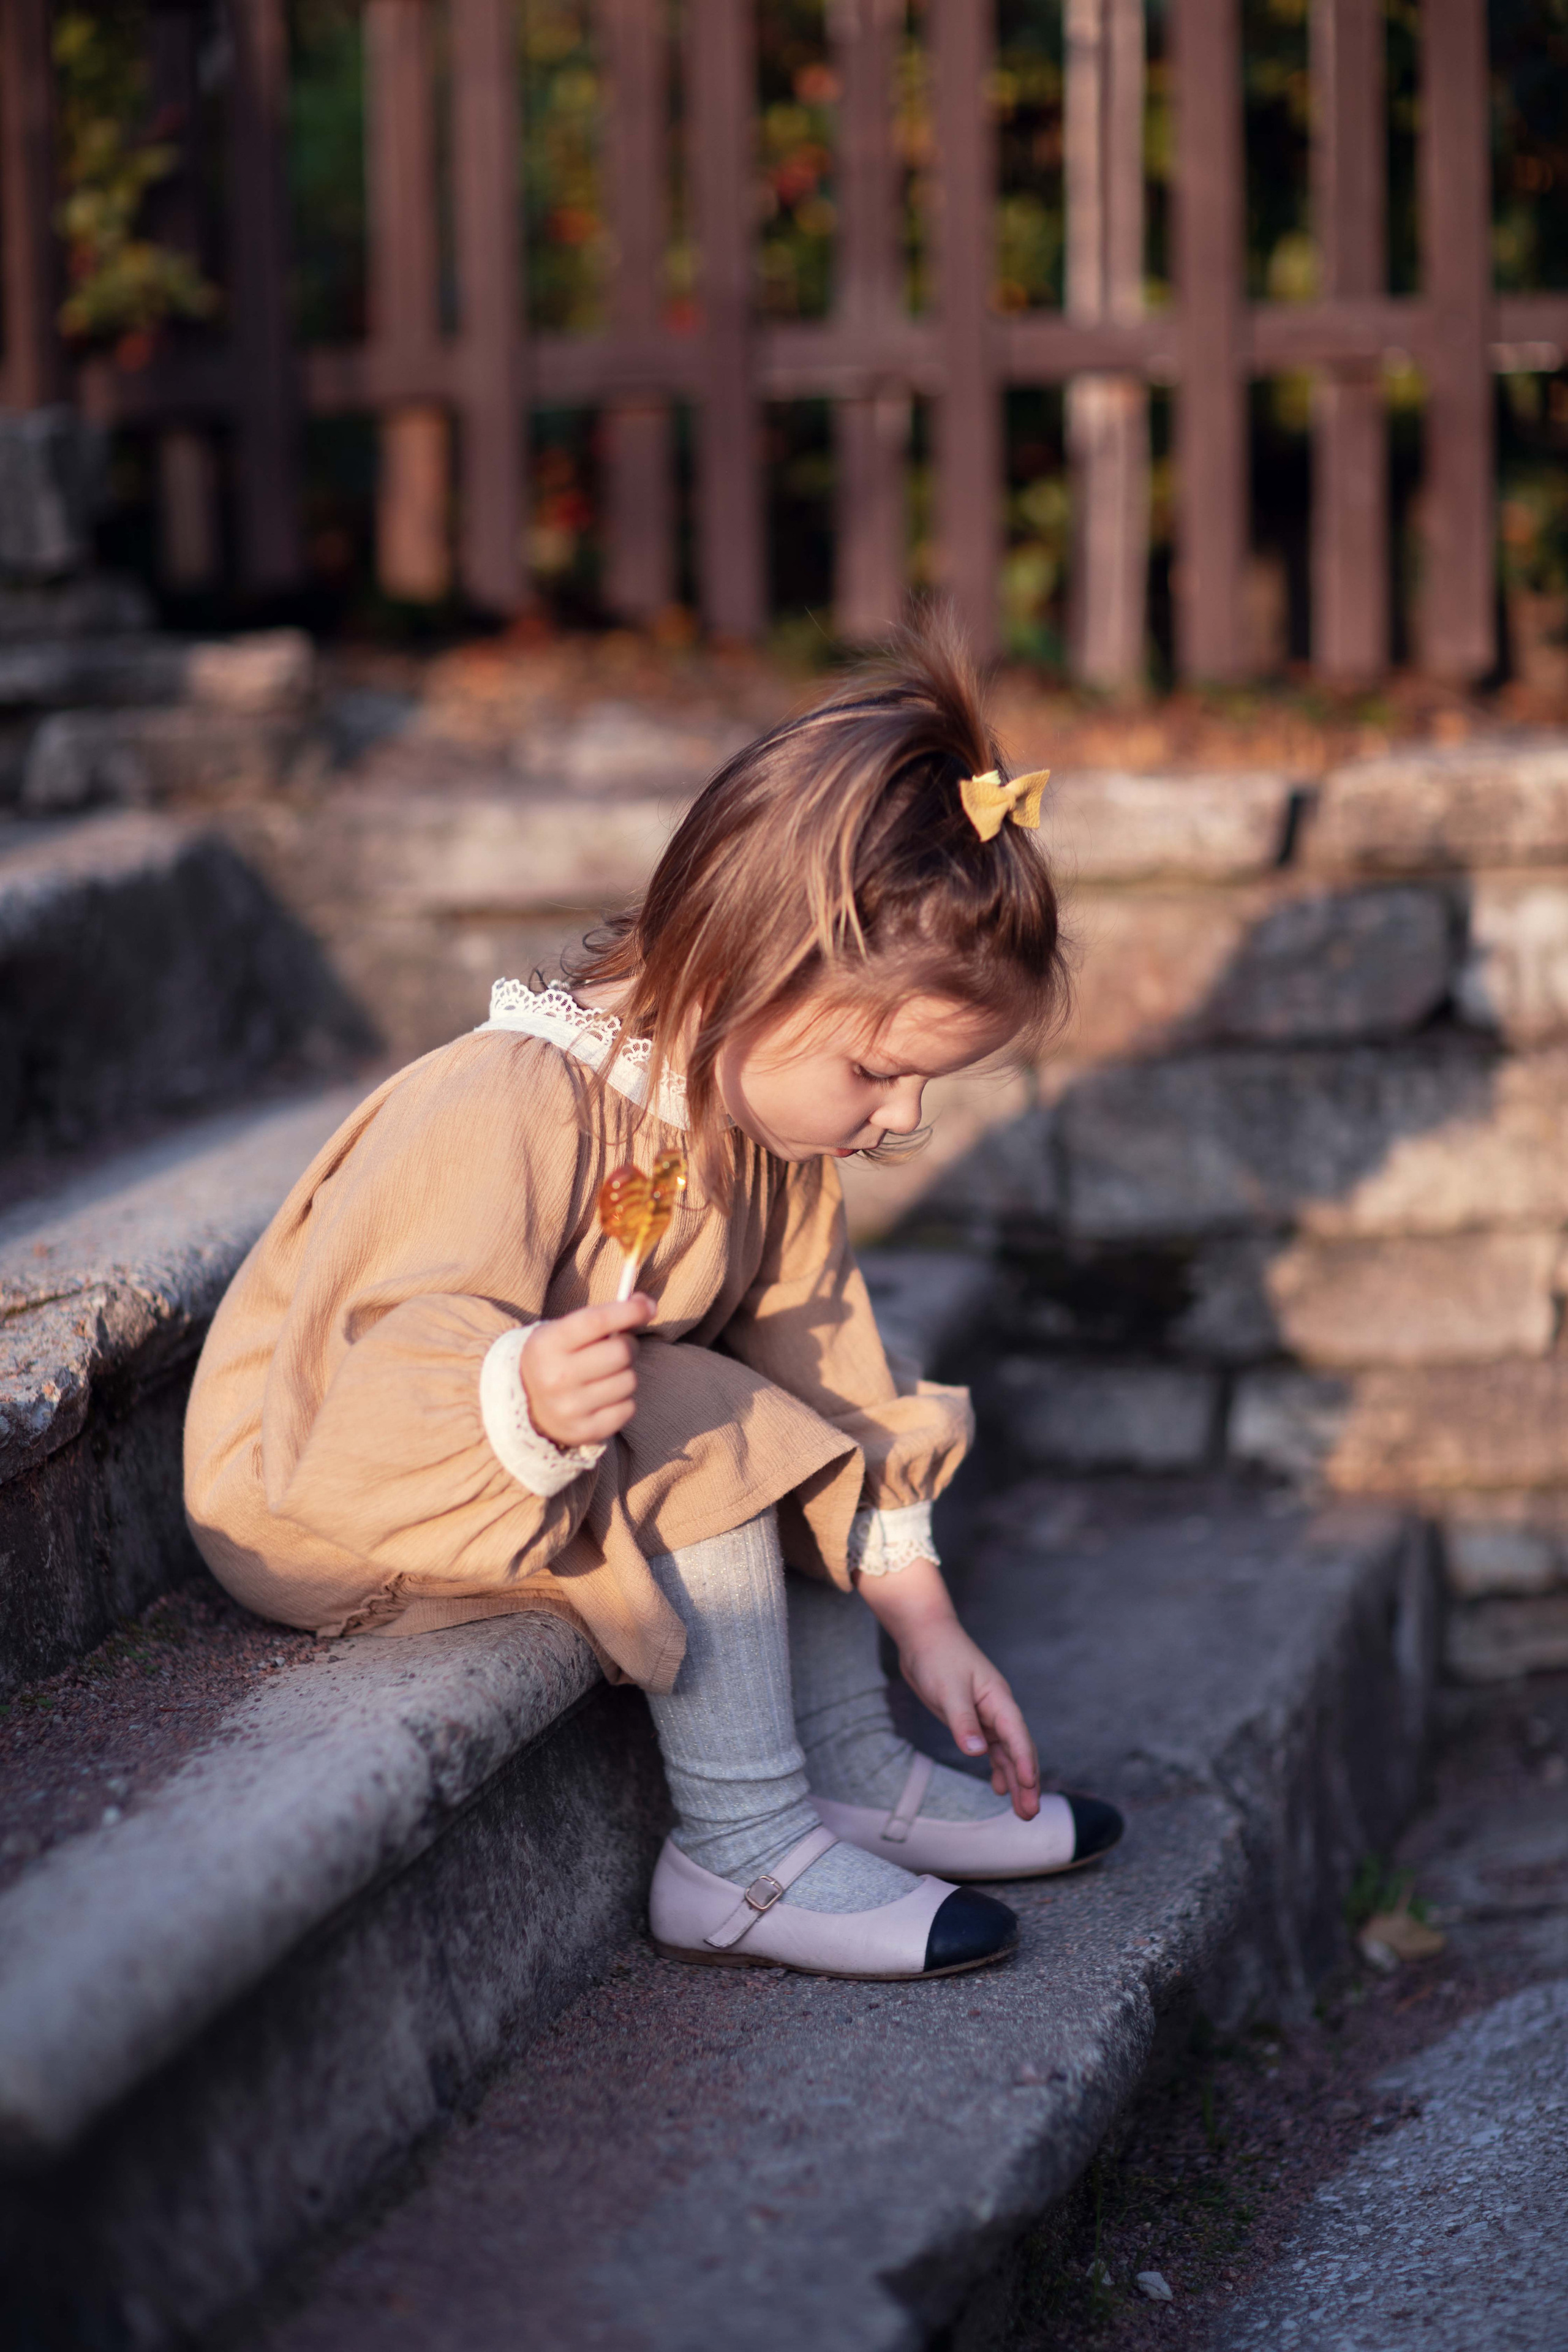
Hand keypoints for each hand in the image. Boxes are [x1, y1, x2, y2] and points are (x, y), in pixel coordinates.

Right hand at [519, 1295, 653, 1449]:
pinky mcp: (585, 1431)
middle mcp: (556, 1377)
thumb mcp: (563, 1331)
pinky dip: (623, 1400)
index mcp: (547, 1344)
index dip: (629, 1311)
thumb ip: (602, 1317)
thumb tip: (648, 1305)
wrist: (525, 1404)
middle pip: (620, 1352)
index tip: (648, 1307)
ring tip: (607, 1375)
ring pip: (629, 1381)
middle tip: (619, 1347)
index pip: (597, 1321)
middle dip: (628, 1345)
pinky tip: (605, 1397)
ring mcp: (569, 1408)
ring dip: (625, 1374)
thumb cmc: (556, 1358)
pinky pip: (628, 1408)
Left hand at [855, 1554, 1039, 1819]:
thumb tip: (977, 1752)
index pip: (1017, 1736)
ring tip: (1022, 1812)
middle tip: (1030, 1815)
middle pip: (1018, 1750)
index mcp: (998, 1700)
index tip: (1029, 1787)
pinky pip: (991, 1748)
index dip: (1024, 1762)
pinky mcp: (972, 1719)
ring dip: (1014, 1781)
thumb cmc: (938, 1657)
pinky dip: (997, 1767)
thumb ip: (962, 1722)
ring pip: (1006, 1753)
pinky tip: (998, 1787)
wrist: (923, 1637)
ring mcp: (986, 1715)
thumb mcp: (948, 1690)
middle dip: (1026, 1782)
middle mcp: (997, 1709)